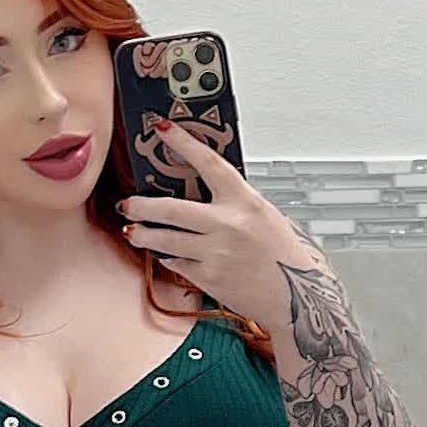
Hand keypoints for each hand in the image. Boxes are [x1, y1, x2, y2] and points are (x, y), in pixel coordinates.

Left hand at [116, 118, 321, 322]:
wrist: (297, 297)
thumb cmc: (284, 257)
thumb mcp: (266, 217)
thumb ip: (235, 204)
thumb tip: (202, 190)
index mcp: (246, 203)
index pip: (208, 163)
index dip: (183, 143)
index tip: (163, 129)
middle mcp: (229, 225)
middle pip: (171, 209)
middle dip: (141, 206)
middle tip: (129, 204)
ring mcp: (216, 253)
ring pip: (165, 239)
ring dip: (143, 234)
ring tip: (133, 231)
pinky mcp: (209, 278)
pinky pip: (176, 263)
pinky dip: (168, 257)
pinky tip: (165, 254)